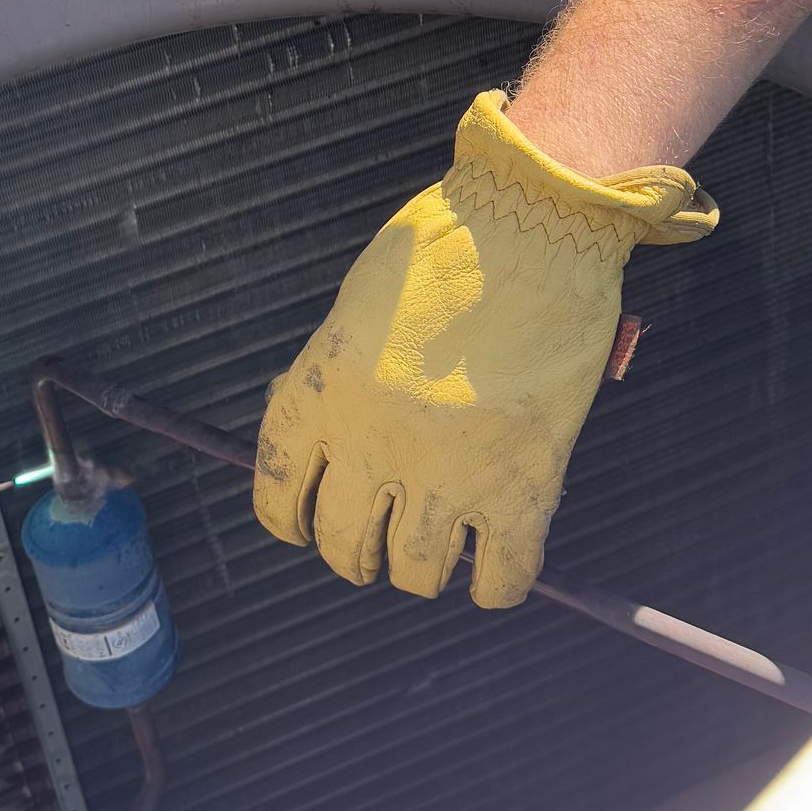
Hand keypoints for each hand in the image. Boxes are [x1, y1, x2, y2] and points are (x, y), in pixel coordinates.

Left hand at [253, 91, 716, 606]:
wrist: (533, 226)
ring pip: (417, 573)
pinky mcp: (520, 487)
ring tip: (435, 548)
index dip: (291, 521)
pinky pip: (500, 577)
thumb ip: (336, 376)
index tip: (306, 523)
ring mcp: (446, 473)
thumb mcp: (357, 304)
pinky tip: (492, 565)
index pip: (278, 495)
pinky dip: (493, 583)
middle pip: (345, 546)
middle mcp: (370, 446)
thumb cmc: (447, 243)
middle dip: (356, 553)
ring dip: (421, 569)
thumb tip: (324, 434)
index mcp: (320, 395)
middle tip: (377, 541)